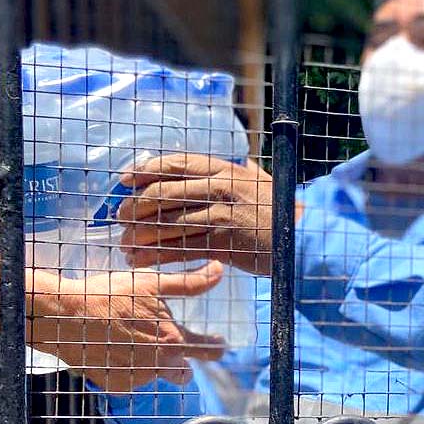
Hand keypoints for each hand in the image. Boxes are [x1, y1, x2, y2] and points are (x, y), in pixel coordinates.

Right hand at [29, 261, 227, 391]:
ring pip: (154, 375)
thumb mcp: (152, 283)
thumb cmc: (110, 295)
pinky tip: (113, 351)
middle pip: (183, 372)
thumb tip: (220, 270)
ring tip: (131, 342)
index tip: (218, 344)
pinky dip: (126, 369)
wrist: (67, 316)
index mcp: (173, 340)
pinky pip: (130, 381)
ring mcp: (138, 379)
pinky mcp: (117, 386)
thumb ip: (190, 282)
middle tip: (169, 347)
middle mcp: (160, 365)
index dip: (214, 347)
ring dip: (150, 364)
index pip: (207, 350)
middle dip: (181, 363)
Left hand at [117, 154, 273, 275]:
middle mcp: (220, 188)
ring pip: (166, 224)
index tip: (124, 179)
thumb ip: (241, 170)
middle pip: (163, 193)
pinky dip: (155, 256)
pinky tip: (140, 261)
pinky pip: (179, 249)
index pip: (175, 163)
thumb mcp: (261, 181)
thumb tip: (232, 162)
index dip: (144, 169)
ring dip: (139, 236)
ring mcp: (221, 215)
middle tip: (120, 218)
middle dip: (135, 207)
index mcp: (224, 169)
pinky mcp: (223, 243)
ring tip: (125, 244)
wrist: (303, 239)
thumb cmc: (281, 211)